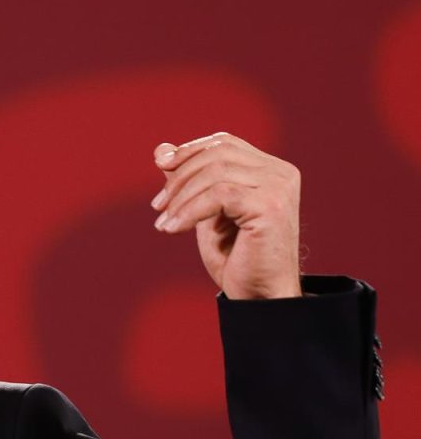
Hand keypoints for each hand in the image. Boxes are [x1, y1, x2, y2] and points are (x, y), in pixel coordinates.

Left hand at [151, 133, 301, 299]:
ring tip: (163, 223)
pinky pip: (219, 195)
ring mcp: (279, 187)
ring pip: (215, 174)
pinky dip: (189, 211)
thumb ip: (188, 179)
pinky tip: (174, 229)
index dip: (189, 151)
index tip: (159, 166)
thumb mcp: (204, 211)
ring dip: (181, 198)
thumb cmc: (234, 257)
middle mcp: (280, 173)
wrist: (257, 295)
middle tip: (158, 206)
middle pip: (217, 155)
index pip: (224, 143)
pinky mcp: (270, 206)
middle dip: (180, 177)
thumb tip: (159, 148)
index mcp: (270, 170)